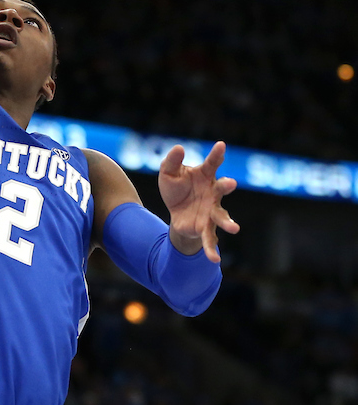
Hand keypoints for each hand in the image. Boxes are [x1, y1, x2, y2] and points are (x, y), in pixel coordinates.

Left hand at [159, 141, 239, 263]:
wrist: (175, 211)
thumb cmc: (177, 188)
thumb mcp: (169, 173)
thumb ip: (172, 161)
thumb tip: (179, 148)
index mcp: (205, 176)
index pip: (212, 163)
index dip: (216, 155)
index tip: (220, 145)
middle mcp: (213, 193)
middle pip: (221, 189)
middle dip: (226, 186)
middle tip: (231, 183)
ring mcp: (211, 211)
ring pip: (221, 216)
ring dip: (228, 222)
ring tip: (235, 228)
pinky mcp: (205, 228)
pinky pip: (210, 239)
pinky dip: (211, 249)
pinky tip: (214, 258)